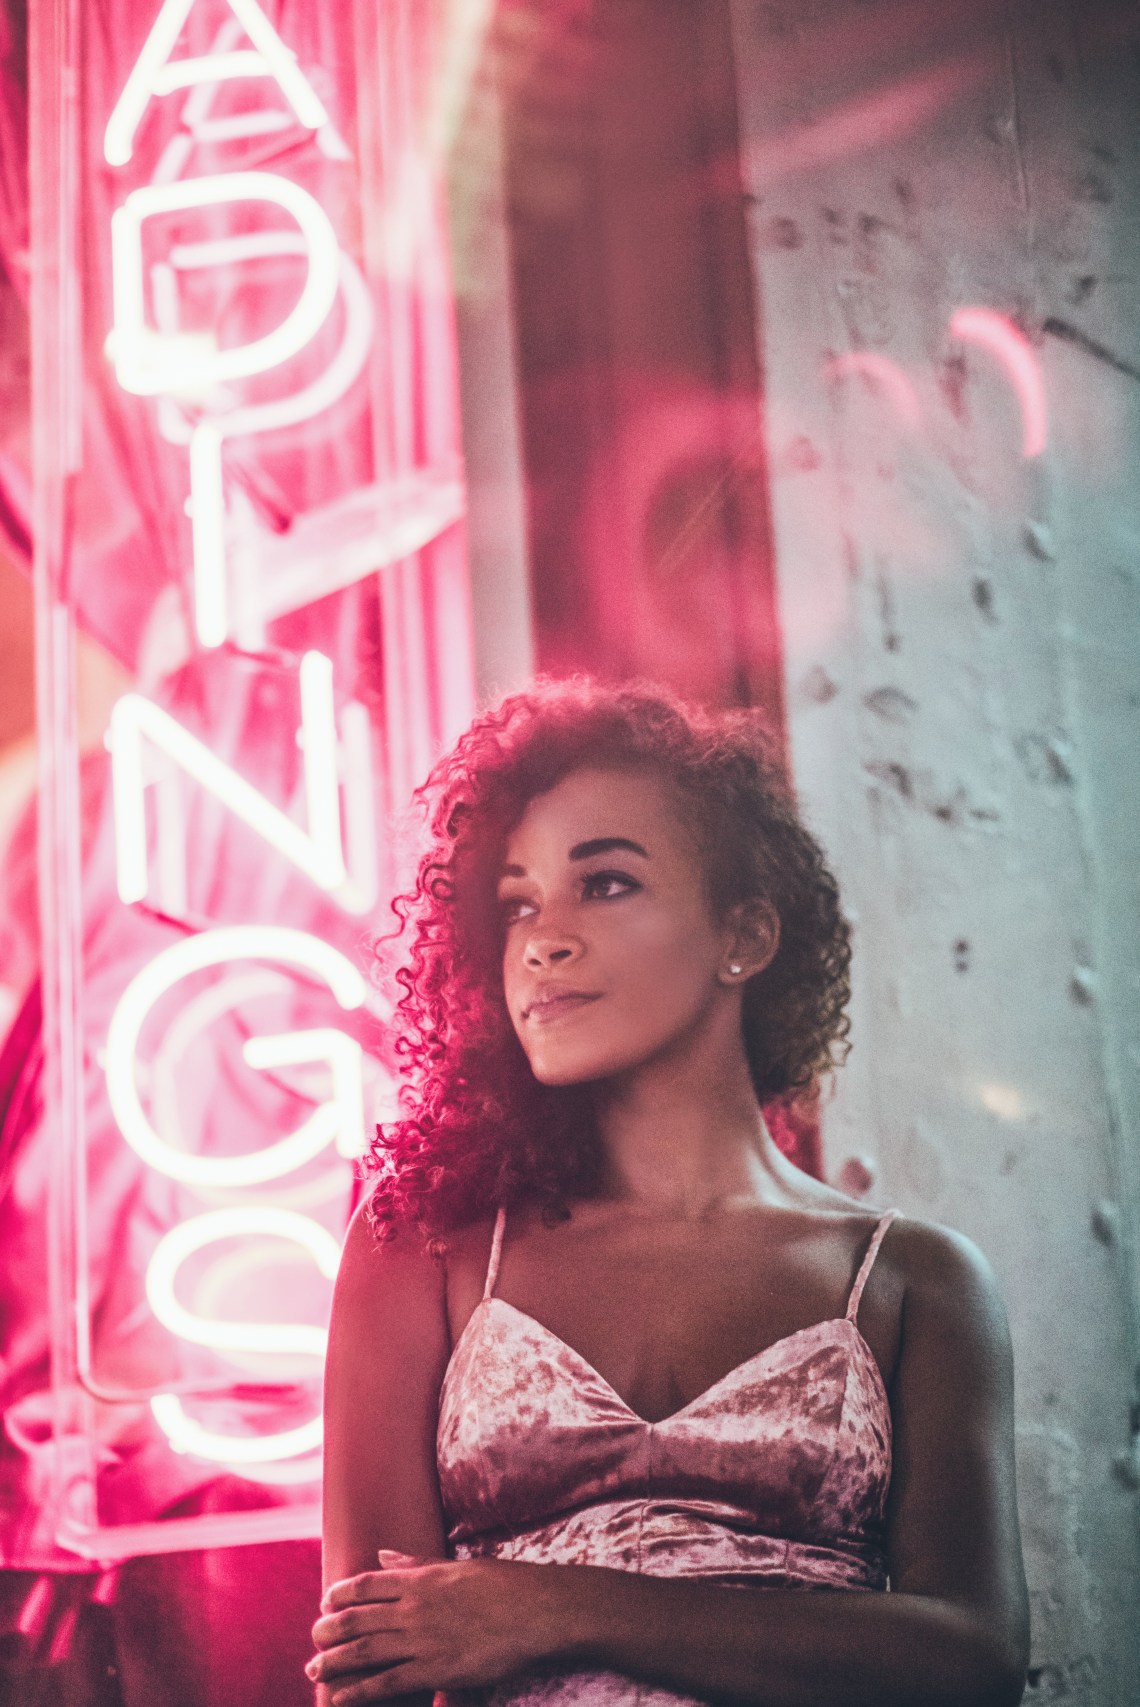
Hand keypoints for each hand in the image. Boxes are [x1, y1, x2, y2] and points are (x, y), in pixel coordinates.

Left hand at [307, 1553, 565, 1702]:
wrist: (535, 1612)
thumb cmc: (502, 1586)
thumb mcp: (457, 1567)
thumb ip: (416, 1564)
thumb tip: (384, 1555)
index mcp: (420, 1578)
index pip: (366, 1584)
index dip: (340, 1594)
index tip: (326, 1602)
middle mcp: (414, 1607)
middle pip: (358, 1618)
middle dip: (329, 1630)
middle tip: (313, 1640)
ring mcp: (422, 1638)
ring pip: (365, 1650)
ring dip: (334, 1661)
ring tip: (314, 1669)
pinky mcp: (434, 1669)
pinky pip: (386, 1681)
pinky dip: (359, 1690)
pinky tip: (339, 1697)